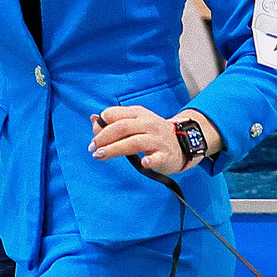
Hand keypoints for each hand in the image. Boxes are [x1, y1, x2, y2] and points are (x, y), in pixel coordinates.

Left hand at [91, 105, 221, 173]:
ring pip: (134, 142)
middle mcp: (147, 124)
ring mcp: (157, 139)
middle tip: (93, 149)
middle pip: (121, 127)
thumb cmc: (153, 134)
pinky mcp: (165, 154)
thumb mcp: (135, 123)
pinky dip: (150, 160)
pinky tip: (143, 162)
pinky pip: (157, 157)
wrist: (183, 143)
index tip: (94, 137)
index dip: (100, 126)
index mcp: (137, 113)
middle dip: (103, 138)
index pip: (113, 114)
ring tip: (100, 155)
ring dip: (114, 149)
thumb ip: (114, 121)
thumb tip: (93, 119)